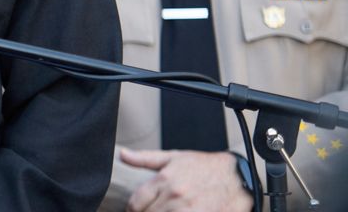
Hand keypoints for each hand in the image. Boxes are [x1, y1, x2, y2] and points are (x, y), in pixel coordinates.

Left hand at [121, 148, 250, 211]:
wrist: (239, 177)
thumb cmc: (205, 166)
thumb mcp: (175, 157)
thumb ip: (145, 158)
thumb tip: (122, 154)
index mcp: (164, 179)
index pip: (136, 203)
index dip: (133, 210)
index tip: (136, 211)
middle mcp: (174, 196)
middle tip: (150, 211)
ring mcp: (189, 210)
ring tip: (165, 211)